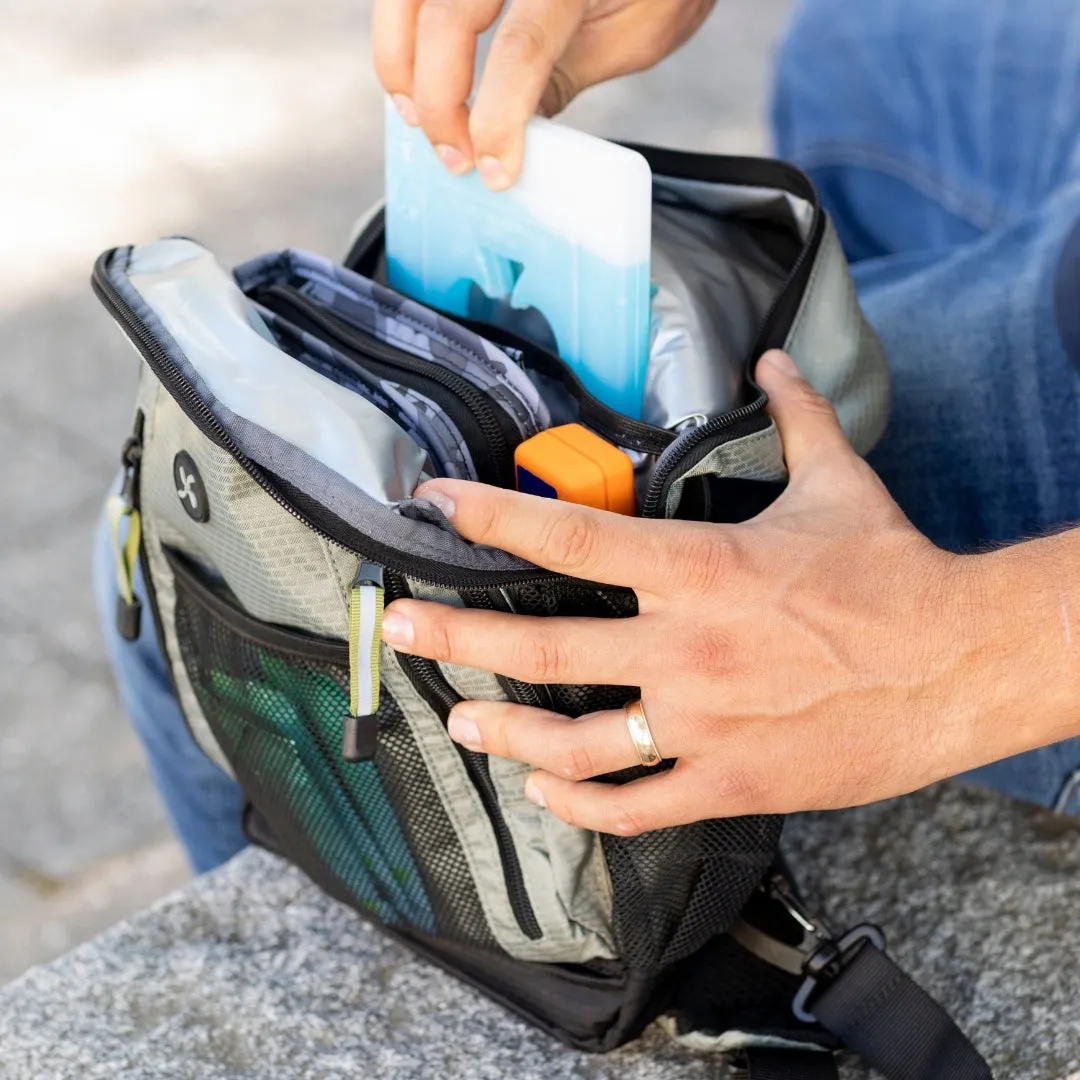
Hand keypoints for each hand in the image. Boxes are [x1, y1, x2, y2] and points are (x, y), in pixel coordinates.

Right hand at [372, 0, 718, 189]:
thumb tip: (511, 135)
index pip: (524, 46)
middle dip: (438, 98)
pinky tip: (411, 65)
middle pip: (448, 14)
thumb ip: (567, 76)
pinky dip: (399, 24)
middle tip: (453, 157)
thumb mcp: (633, 35)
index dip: (498, 117)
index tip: (492, 170)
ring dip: (399, 58)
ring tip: (416, 114)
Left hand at [380, 351, 1068, 833]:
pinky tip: (546, 793)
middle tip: (398, 632)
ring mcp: (702, 725)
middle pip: (542, 648)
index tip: (433, 504)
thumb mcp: (840, 482)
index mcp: (700, 568)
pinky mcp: (730, 782)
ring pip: (573, 744)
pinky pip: (633, 807)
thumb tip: (775, 359)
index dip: (488, 517)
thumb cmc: (894, 572)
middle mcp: (685, 648)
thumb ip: (794, 416)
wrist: (960, 664)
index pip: (568, 538)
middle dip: (453, 638)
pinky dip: (579, 807)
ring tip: (462, 721)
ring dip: (504, 732)